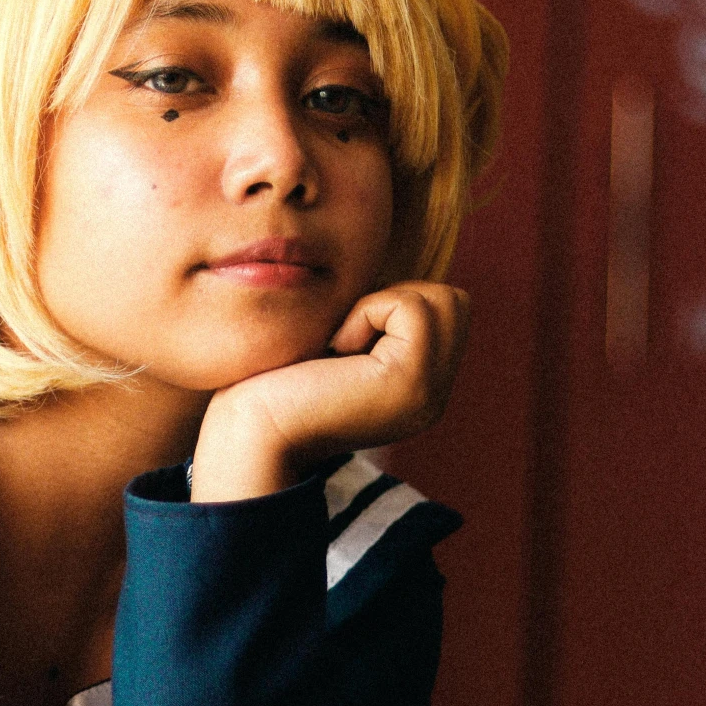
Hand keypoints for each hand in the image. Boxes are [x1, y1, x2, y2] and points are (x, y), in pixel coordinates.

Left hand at [188, 282, 469, 501]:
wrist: (251, 428)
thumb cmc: (274, 379)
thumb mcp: (339, 343)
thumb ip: (377, 322)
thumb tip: (391, 277)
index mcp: (420, 386)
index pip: (446, 310)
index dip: (392, 301)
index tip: (343, 335)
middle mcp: (435, 394)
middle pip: (454, 300)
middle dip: (396, 297)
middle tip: (345, 335)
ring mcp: (430, 392)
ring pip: (444, 299)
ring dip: (380, 305)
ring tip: (341, 344)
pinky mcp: (411, 381)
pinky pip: (412, 308)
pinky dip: (368, 312)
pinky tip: (336, 349)